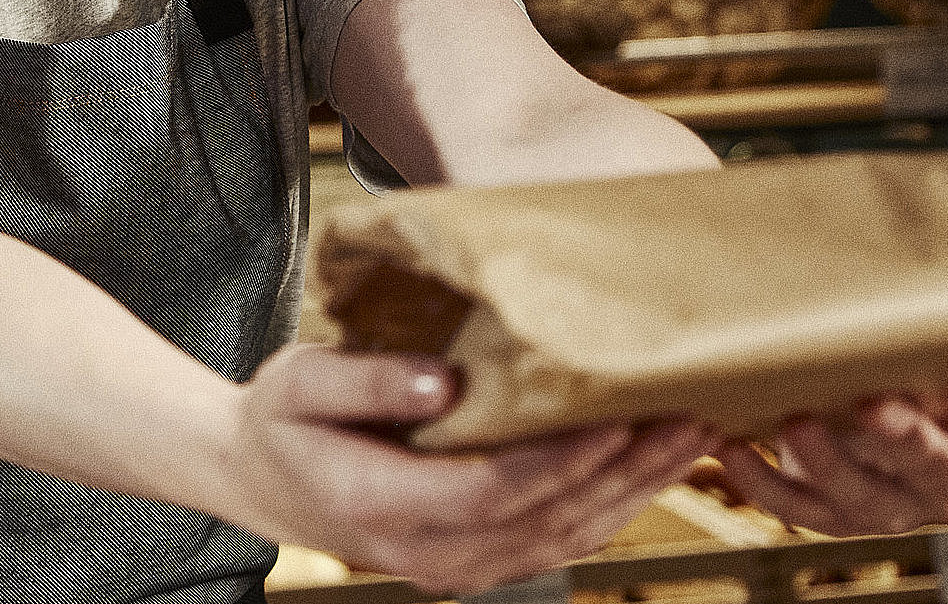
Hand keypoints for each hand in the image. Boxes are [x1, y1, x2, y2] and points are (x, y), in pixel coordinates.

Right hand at [218, 346, 718, 593]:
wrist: (258, 480)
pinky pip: (554, 544)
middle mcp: (426, 554)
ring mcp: (453, 568)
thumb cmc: (278, 421)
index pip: (492, 490)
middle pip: (546, 520)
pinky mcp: (473, 562)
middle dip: (623, 471)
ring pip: (563, 539)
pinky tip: (647, 470)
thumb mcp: (298, 383)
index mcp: (381, 507)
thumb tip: (444, 381)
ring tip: (690, 438)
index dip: (559, 460)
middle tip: (685, 417)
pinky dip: (609, 508)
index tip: (614, 417)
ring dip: (633, 492)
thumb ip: (366, 380)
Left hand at [715, 383, 947, 535]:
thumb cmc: (926, 365)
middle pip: (930, 470)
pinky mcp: (836, 517)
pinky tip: (730, 448)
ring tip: (793, 422)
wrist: (886, 411)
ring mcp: (892, 509)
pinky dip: (761, 482)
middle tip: (869, 402)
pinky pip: (798, 508)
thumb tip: (924, 266)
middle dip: (900, 437)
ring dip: (824, 461)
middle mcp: (947, 488)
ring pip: (861, 496)